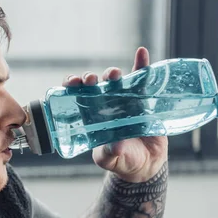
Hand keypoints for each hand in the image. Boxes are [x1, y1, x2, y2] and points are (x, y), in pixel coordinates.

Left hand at [62, 47, 168, 182]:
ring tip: (114, 74)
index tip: (72, 84)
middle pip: (94, 86)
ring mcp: (123, 100)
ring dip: (112, 73)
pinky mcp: (142, 99)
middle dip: (90, 78)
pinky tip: (141, 53)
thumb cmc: (122, 161)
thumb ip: (110, 154)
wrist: (146, 164)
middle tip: (91, 80)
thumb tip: (115, 146)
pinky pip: (141, 80)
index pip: (76, 96)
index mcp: (90, 116)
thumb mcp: (110, 160)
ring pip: (115, 81)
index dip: (72, 87)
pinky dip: (141, 65)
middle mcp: (105, 105)